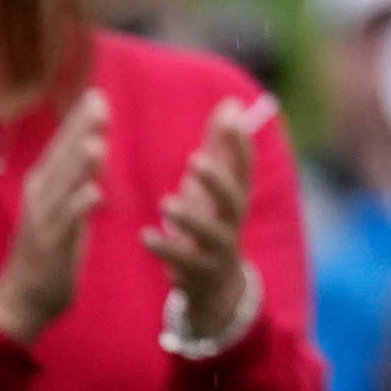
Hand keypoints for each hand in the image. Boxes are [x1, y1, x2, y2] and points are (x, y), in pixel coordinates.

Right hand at [0, 90, 106, 343]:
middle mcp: (39, 197)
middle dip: (81, 130)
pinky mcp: (50, 245)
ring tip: (96, 141)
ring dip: (79, 164)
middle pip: (62, 157)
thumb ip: (80, 178)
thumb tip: (97, 148)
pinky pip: (67, 223)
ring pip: (64, 186)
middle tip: (98, 101)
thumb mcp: (66, 208)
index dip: (78, 122)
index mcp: (42, 185)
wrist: (21, 300)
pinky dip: (79, 206)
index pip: (62, 146)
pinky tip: (94, 192)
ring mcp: (43, 221)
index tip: (96, 96)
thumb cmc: (48, 250)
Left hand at [141, 98, 256, 343]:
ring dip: (190, 217)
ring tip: (165, 203)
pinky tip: (146, 236)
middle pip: (233, 200)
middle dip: (217, 180)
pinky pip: (183, 262)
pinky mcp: (198, 273)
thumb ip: (221, 146)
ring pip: (210, 234)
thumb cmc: (212, 222)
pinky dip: (165, 248)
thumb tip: (233, 104)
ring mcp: (218, 250)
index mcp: (236, 197)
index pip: (245, 168)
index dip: (241, 145)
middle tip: (194, 160)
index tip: (232, 120)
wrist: (216, 286)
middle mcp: (232, 222)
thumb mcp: (215, 187)